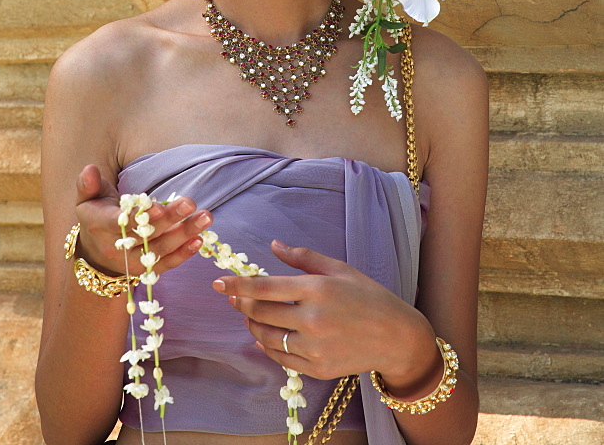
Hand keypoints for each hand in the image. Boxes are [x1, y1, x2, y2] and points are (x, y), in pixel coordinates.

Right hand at [74, 164, 212, 277]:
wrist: (95, 252)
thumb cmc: (96, 214)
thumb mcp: (87, 197)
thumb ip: (88, 184)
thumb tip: (90, 169)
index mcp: (99, 225)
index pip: (120, 222)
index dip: (139, 216)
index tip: (159, 206)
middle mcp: (115, 247)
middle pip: (146, 235)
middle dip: (170, 219)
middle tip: (191, 203)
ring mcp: (131, 262)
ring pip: (160, 250)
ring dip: (184, 234)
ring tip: (205, 217)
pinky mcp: (146, 271)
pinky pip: (166, 264)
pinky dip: (184, 254)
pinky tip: (200, 239)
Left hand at [213, 240, 434, 383]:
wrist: (396, 337)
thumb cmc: (368, 296)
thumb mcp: (338, 269)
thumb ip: (303, 257)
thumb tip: (273, 245)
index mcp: (316, 289)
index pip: (263, 287)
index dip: (237, 285)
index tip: (219, 283)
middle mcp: (312, 319)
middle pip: (259, 313)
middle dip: (241, 305)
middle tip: (234, 298)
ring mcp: (313, 347)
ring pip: (266, 338)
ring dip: (252, 326)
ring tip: (250, 316)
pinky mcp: (316, 369)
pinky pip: (280, 359)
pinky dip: (267, 347)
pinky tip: (266, 337)